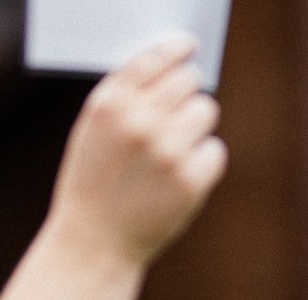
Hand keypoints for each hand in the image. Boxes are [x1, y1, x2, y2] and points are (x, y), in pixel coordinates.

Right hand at [48, 39, 229, 268]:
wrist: (93, 244)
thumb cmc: (94, 183)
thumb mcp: (93, 132)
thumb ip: (126, 97)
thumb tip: (173, 66)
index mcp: (110, 104)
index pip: (155, 57)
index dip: (177, 48)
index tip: (190, 46)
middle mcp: (139, 122)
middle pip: (188, 80)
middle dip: (187, 90)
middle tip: (180, 109)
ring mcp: (167, 152)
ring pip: (206, 110)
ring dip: (196, 125)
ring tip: (174, 149)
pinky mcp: (190, 181)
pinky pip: (215, 150)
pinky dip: (203, 161)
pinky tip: (180, 177)